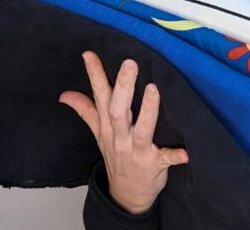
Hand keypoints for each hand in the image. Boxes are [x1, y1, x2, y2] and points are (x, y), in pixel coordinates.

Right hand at [59, 51, 188, 214]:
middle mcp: (120, 137)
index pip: (99, 97)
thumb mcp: (98, 134)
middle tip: (129, 63)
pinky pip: (165, 159)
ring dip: (147, 110)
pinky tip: (185, 151)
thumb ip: (85, 111)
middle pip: (118, 110)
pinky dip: (174, 156)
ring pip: (141, 130)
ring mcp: (137, 151)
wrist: (126, 196)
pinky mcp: (154, 165)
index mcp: (108, 126)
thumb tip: (65, 94)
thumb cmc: (116, 156)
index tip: (90, 54)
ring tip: (153, 88)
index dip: (94, 75)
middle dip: (122, 87)